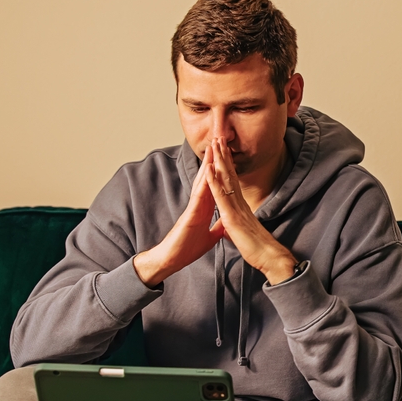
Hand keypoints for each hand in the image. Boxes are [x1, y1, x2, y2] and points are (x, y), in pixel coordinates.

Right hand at [133, 151, 225, 285]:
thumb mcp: (209, 236)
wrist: (173, 259)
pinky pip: (198, 196)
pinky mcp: (190, 214)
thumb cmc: (187, 248)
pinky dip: (204, 184)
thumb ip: (217, 228)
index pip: (215, 185)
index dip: (221, 171)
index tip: (228, 156)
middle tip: (220, 141)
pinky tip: (208, 173)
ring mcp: (193, 207)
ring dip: (208, 165)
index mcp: (205, 208)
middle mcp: (198, 204)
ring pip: (202, 182)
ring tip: (213, 148)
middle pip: (208, 178)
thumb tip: (225, 224)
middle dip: (214, 160)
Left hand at [204, 139, 297, 283]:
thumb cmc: (258, 248)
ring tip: (214, 144)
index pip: (232, 182)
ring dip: (219, 161)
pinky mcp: (232, 216)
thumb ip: (236, 226)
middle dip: (224, 155)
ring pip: (226, 180)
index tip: (222, 151)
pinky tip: (209, 169)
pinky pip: (221, 196)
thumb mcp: (243, 234)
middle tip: (219, 137)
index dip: (227, 165)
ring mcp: (236, 208)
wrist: (269, 257)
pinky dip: (214, 181)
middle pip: (230, 175)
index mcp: (241, 207)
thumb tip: (231, 226)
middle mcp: (239, 203)